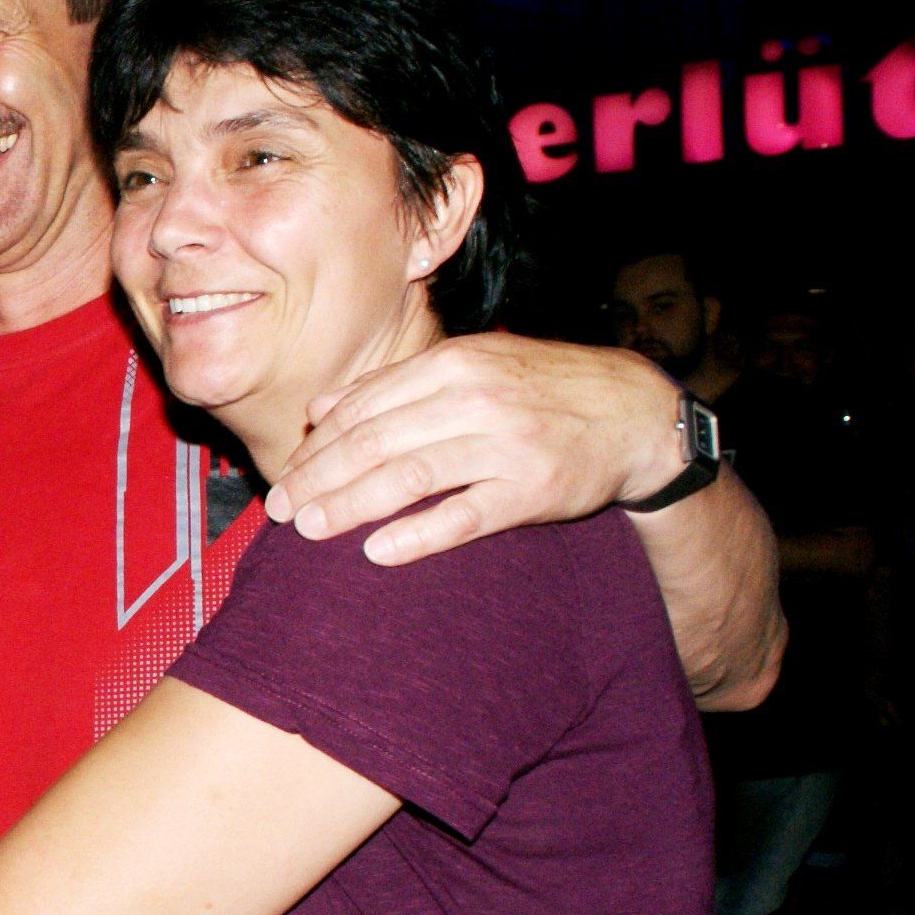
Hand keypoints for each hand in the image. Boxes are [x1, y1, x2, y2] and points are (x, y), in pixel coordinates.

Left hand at [269, 332, 680, 564]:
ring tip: (309, 528)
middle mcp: (474, 399)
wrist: (634, 413)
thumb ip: (395, 385)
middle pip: (373, 442)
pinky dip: (417, 534)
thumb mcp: (471, 365)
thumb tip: (321, 408)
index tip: (285, 476)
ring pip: (408, 476)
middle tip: (280, 510)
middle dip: (317, 478)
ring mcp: (504, 444)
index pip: (363, 408)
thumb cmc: (540, 391)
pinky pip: (464, 516)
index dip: (316, 446)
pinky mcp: (531, 489)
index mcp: (452, 364)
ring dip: (349, 505)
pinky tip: (378, 550)